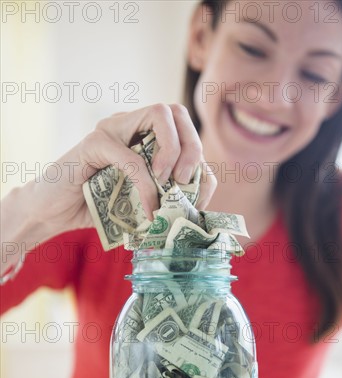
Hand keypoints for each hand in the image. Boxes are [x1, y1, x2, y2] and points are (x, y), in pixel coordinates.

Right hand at [26, 104, 216, 235]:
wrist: (51, 213)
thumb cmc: (96, 207)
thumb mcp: (140, 202)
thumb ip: (164, 196)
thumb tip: (196, 207)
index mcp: (143, 136)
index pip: (184, 129)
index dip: (200, 162)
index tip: (197, 198)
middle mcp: (129, 125)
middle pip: (176, 111)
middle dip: (193, 147)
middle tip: (185, 181)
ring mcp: (111, 129)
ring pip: (159, 114)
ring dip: (174, 152)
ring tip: (169, 185)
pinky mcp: (93, 144)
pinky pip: (132, 157)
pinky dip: (147, 186)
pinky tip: (149, 210)